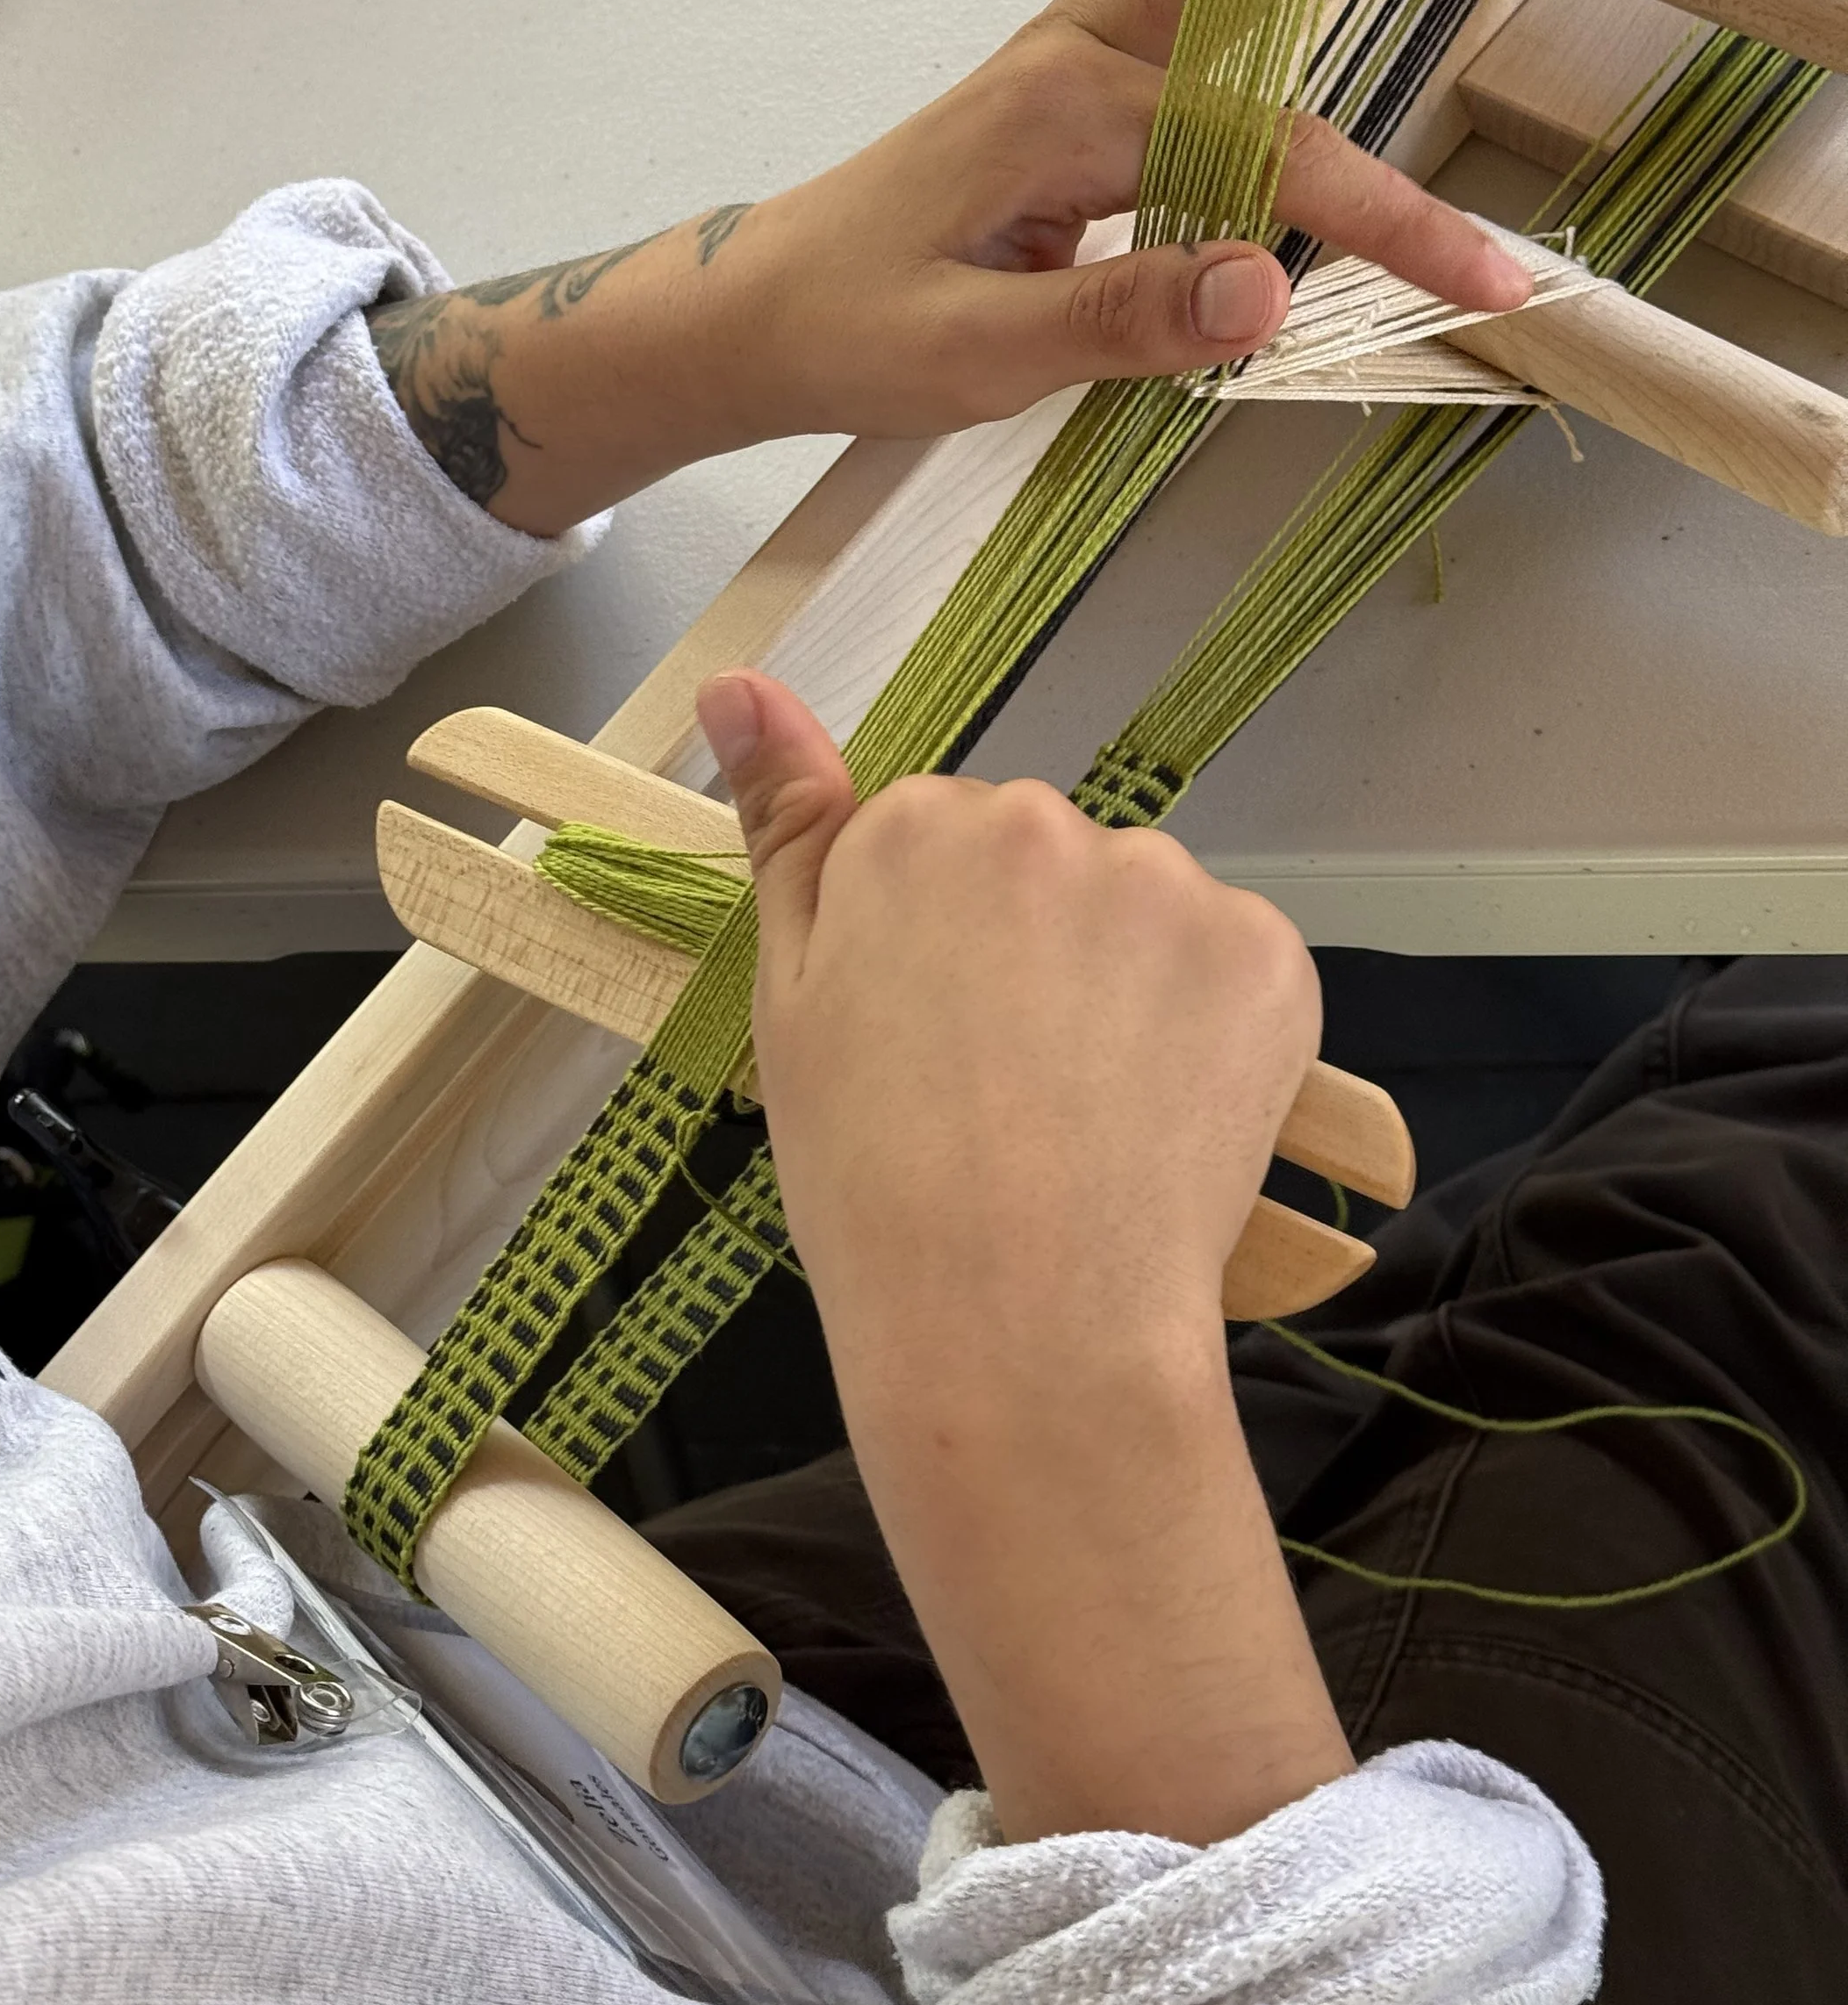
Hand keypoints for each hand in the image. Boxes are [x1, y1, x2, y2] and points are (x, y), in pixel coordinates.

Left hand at [374, 0, 1547, 533]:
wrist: (756, 310)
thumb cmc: (855, 335)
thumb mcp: (976, 358)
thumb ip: (1121, 320)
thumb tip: (1268, 289)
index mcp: (1065, 119)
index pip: (1266, 155)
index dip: (1390, 219)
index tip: (1494, 276)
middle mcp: (1072, 46)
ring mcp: (1061, 33)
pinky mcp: (1055, 50)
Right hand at [700, 665, 1354, 1846]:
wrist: (1020, 1327)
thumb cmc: (872, 1182)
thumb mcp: (790, 1003)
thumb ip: (784, 826)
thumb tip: (737, 677)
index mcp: (917, 827)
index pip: (934, 843)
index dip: (929, 951)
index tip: (921, 1043)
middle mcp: (1049, 824)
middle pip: (1044, 862)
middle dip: (1029, 948)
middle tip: (997, 1091)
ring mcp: (1170, 887)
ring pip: (1139, 913)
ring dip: (1121, 984)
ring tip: (1081, 1119)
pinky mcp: (1268, 956)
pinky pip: (1228, 967)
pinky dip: (1206, 1030)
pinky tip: (1159, 1119)